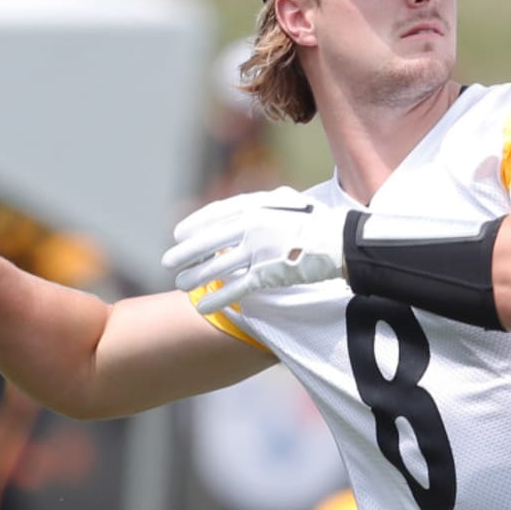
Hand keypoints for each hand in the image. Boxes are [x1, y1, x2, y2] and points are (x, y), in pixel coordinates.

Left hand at [162, 187, 347, 313]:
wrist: (342, 240)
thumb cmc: (319, 221)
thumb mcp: (289, 202)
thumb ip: (263, 204)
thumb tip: (245, 208)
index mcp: (257, 205)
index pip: (215, 214)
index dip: (193, 225)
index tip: (178, 234)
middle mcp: (254, 225)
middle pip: (209, 241)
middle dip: (186, 253)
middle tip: (168, 262)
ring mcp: (260, 249)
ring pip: (218, 265)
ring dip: (196, 277)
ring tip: (181, 285)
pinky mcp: (270, 272)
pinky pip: (237, 287)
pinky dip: (218, 297)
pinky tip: (203, 306)